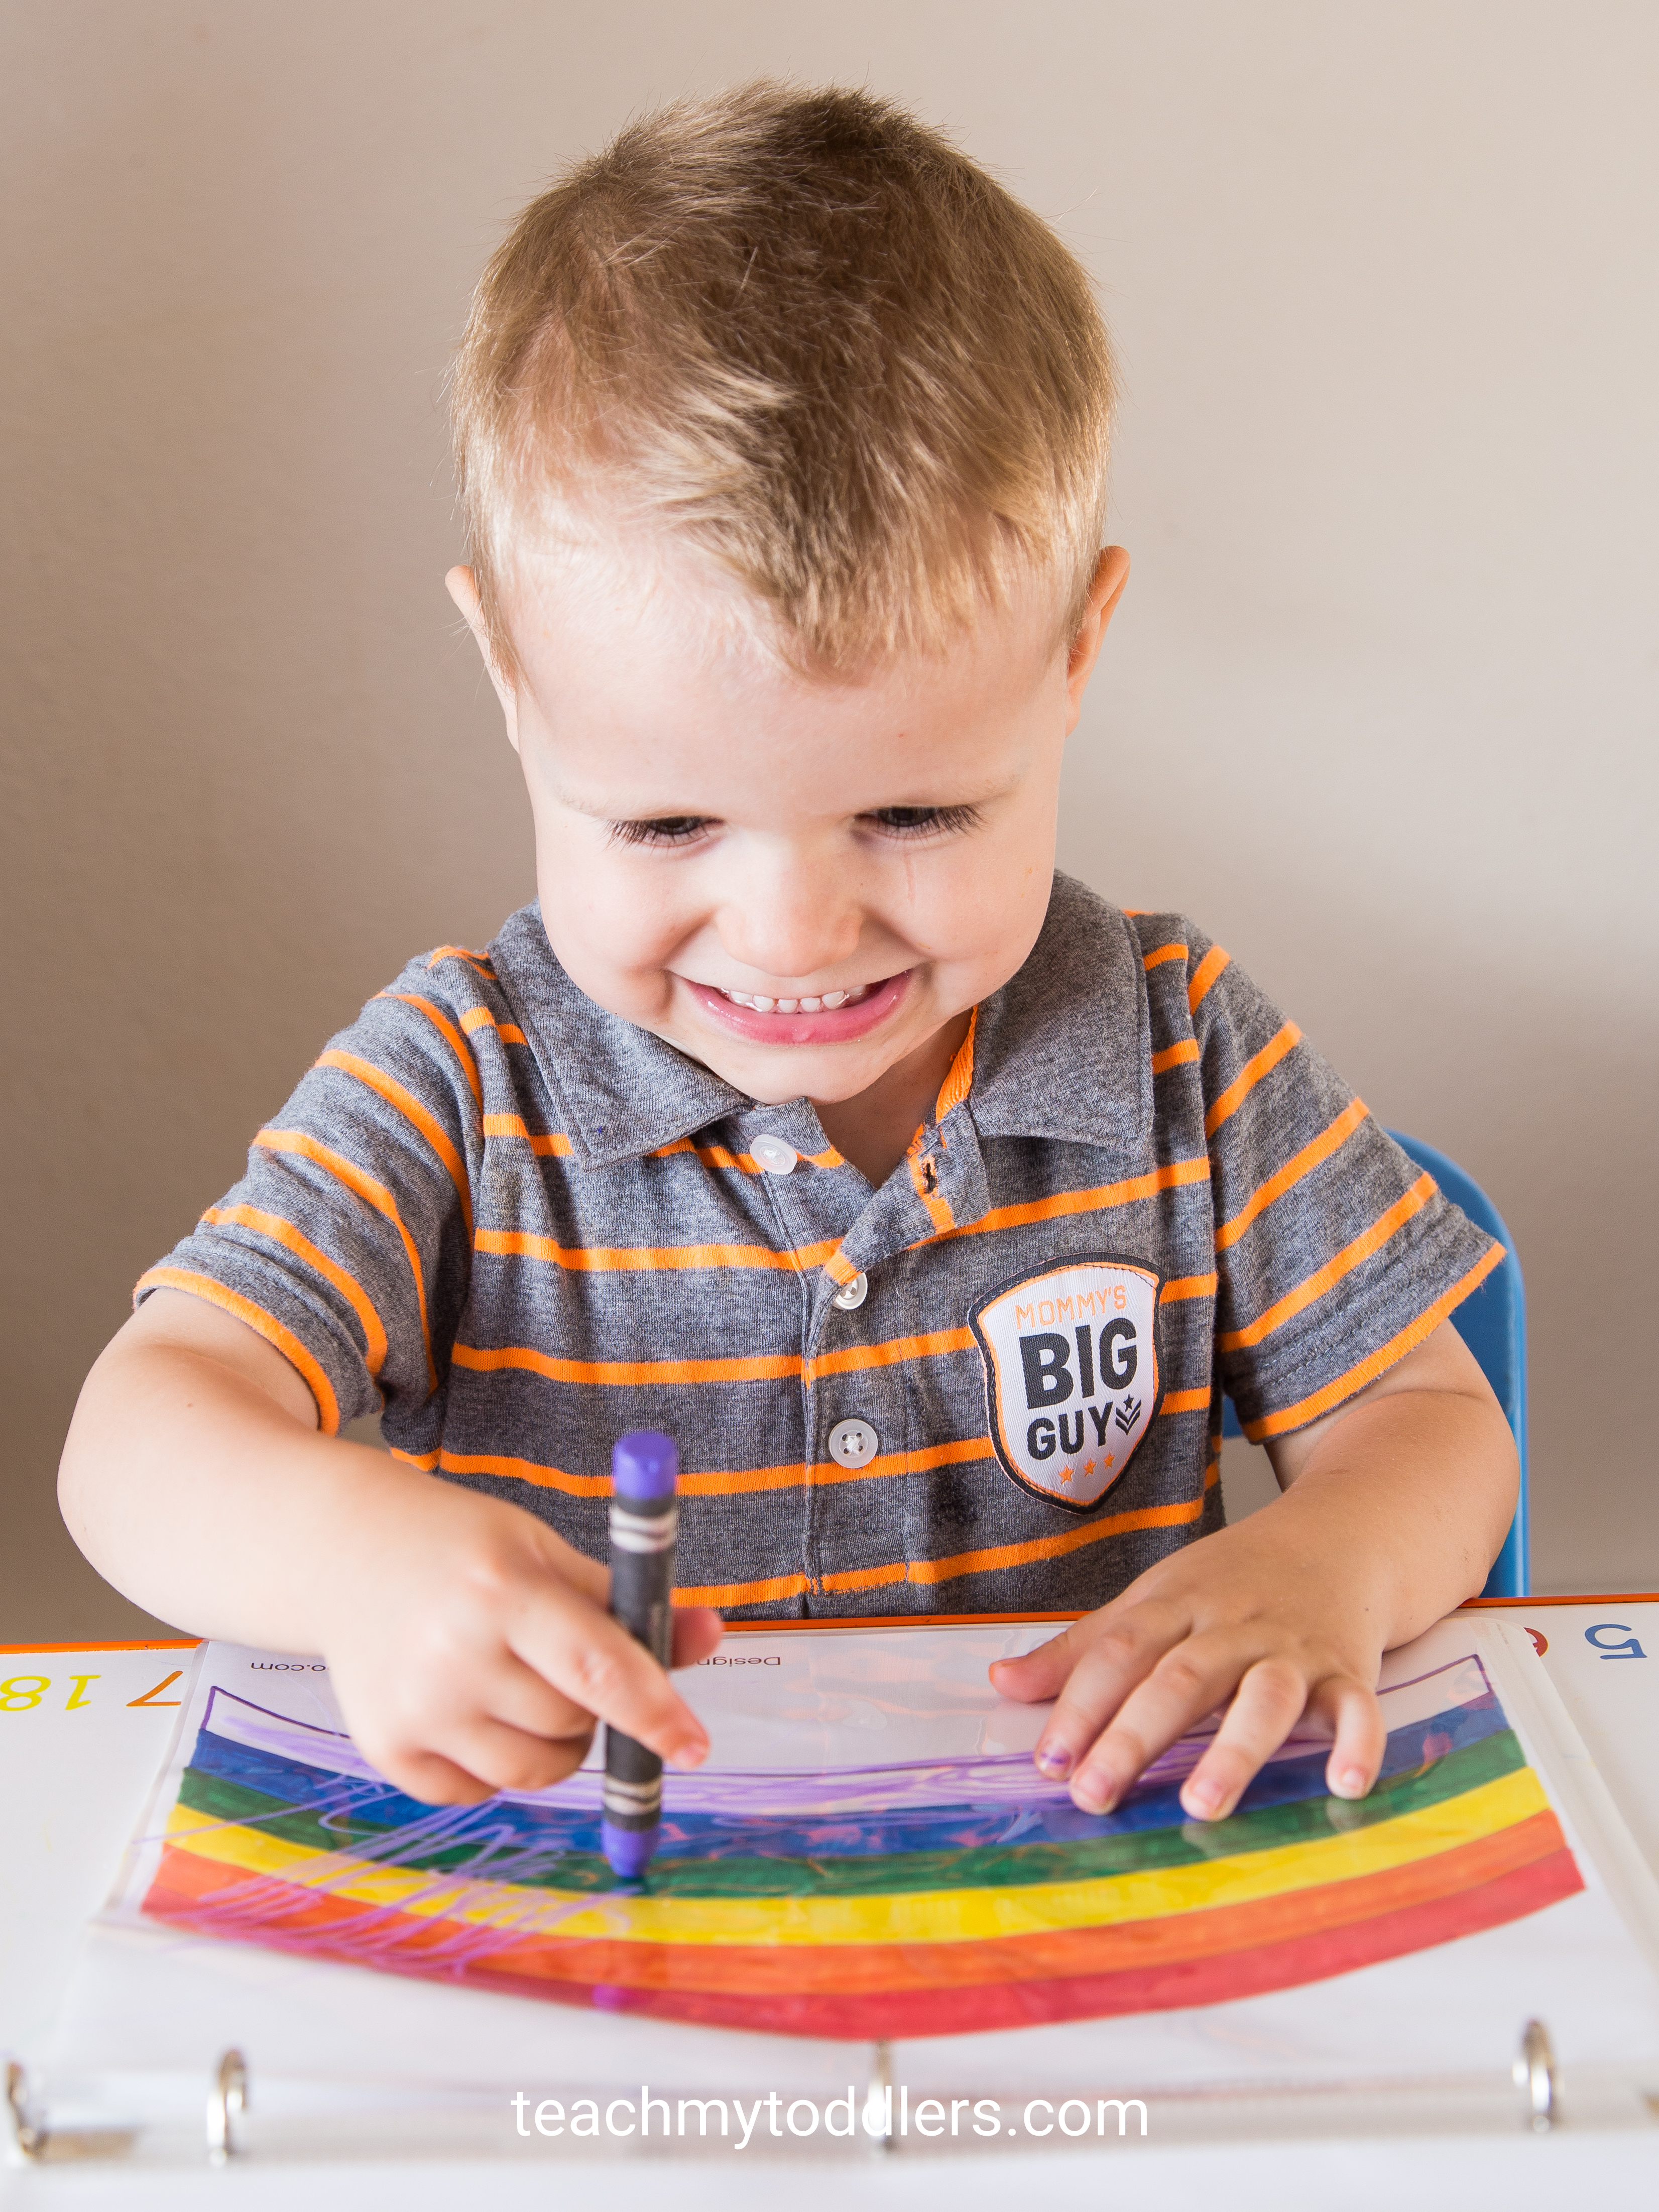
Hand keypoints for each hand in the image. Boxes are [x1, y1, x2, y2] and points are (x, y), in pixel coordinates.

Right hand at [316, 1465, 722, 1804]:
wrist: (345, 1552)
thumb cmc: (462, 1549)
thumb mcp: (544, 1553)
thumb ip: (624, 1601)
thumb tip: (709, 1637)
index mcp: (500, 1589)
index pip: (598, 1670)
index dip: (656, 1712)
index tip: (694, 1746)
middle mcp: (451, 1655)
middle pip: (571, 1724)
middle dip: (593, 1705)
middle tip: (562, 1661)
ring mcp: (414, 1710)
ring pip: (533, 1771)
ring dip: (555, 1743)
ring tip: (524, 1684)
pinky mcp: (386, 1750)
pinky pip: (480, 1790)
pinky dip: (497, 1761)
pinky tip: (472, 1703)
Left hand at [989, 1511, 1386, 1822]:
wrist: (1339, 1534)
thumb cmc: (1232, 1580)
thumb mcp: (1153, 1599)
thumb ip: (1081, 1649)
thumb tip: (1002, 1683)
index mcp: (1176, 1604)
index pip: (1119, 1653)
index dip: (1079, 1705)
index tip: (1048, 1762)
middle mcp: (1232, 1626)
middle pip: (1179, 1679)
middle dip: (1133, 1738)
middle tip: (1094, 1795)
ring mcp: (1294, 1649)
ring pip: (1263, 1697)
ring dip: (1233, 1750)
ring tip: (1201, 1802)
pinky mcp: (1349, 1671)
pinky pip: (1358, 1706)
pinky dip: (1357, 1743)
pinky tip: (1345, 1782)